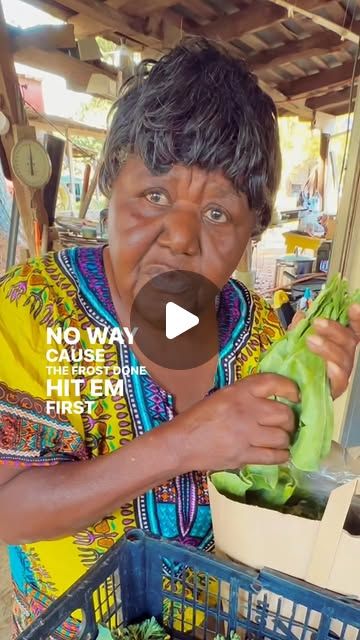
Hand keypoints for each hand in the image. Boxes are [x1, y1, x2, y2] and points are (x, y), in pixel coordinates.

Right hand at [177, 373, 298, 471]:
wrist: (181, 443)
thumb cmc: (200, 417)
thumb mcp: (222, 397)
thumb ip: (246, 396)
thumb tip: (275, 401)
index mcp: (239, 392)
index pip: (273, 383)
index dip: (290, 389)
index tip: (296, 396)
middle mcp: (246, 410)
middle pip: (284, 414)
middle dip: (290, 421)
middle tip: (286, 424)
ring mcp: (245, 434)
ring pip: (282, 437)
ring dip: (285, 440)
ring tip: (281, 440)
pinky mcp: (244, 455)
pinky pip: (274, 456)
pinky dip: (281, 456)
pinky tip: (279, 454)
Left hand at [291, 304, 359, 398]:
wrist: (295, 389)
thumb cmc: (302, 362)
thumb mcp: (297, 341)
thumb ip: (299, 328)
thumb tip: (301, 315)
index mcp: (340, 341)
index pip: (354, 328)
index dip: (357, 318)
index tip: (354, 307)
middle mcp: (345, 354)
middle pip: (348, 339)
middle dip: (333, 329)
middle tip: (318, 323)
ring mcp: (342, 370)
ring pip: (343, 358)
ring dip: (328, 347)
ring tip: (312, 341)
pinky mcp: (336, 387)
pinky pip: (340, 379)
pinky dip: (335, 372)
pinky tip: (328, 365)